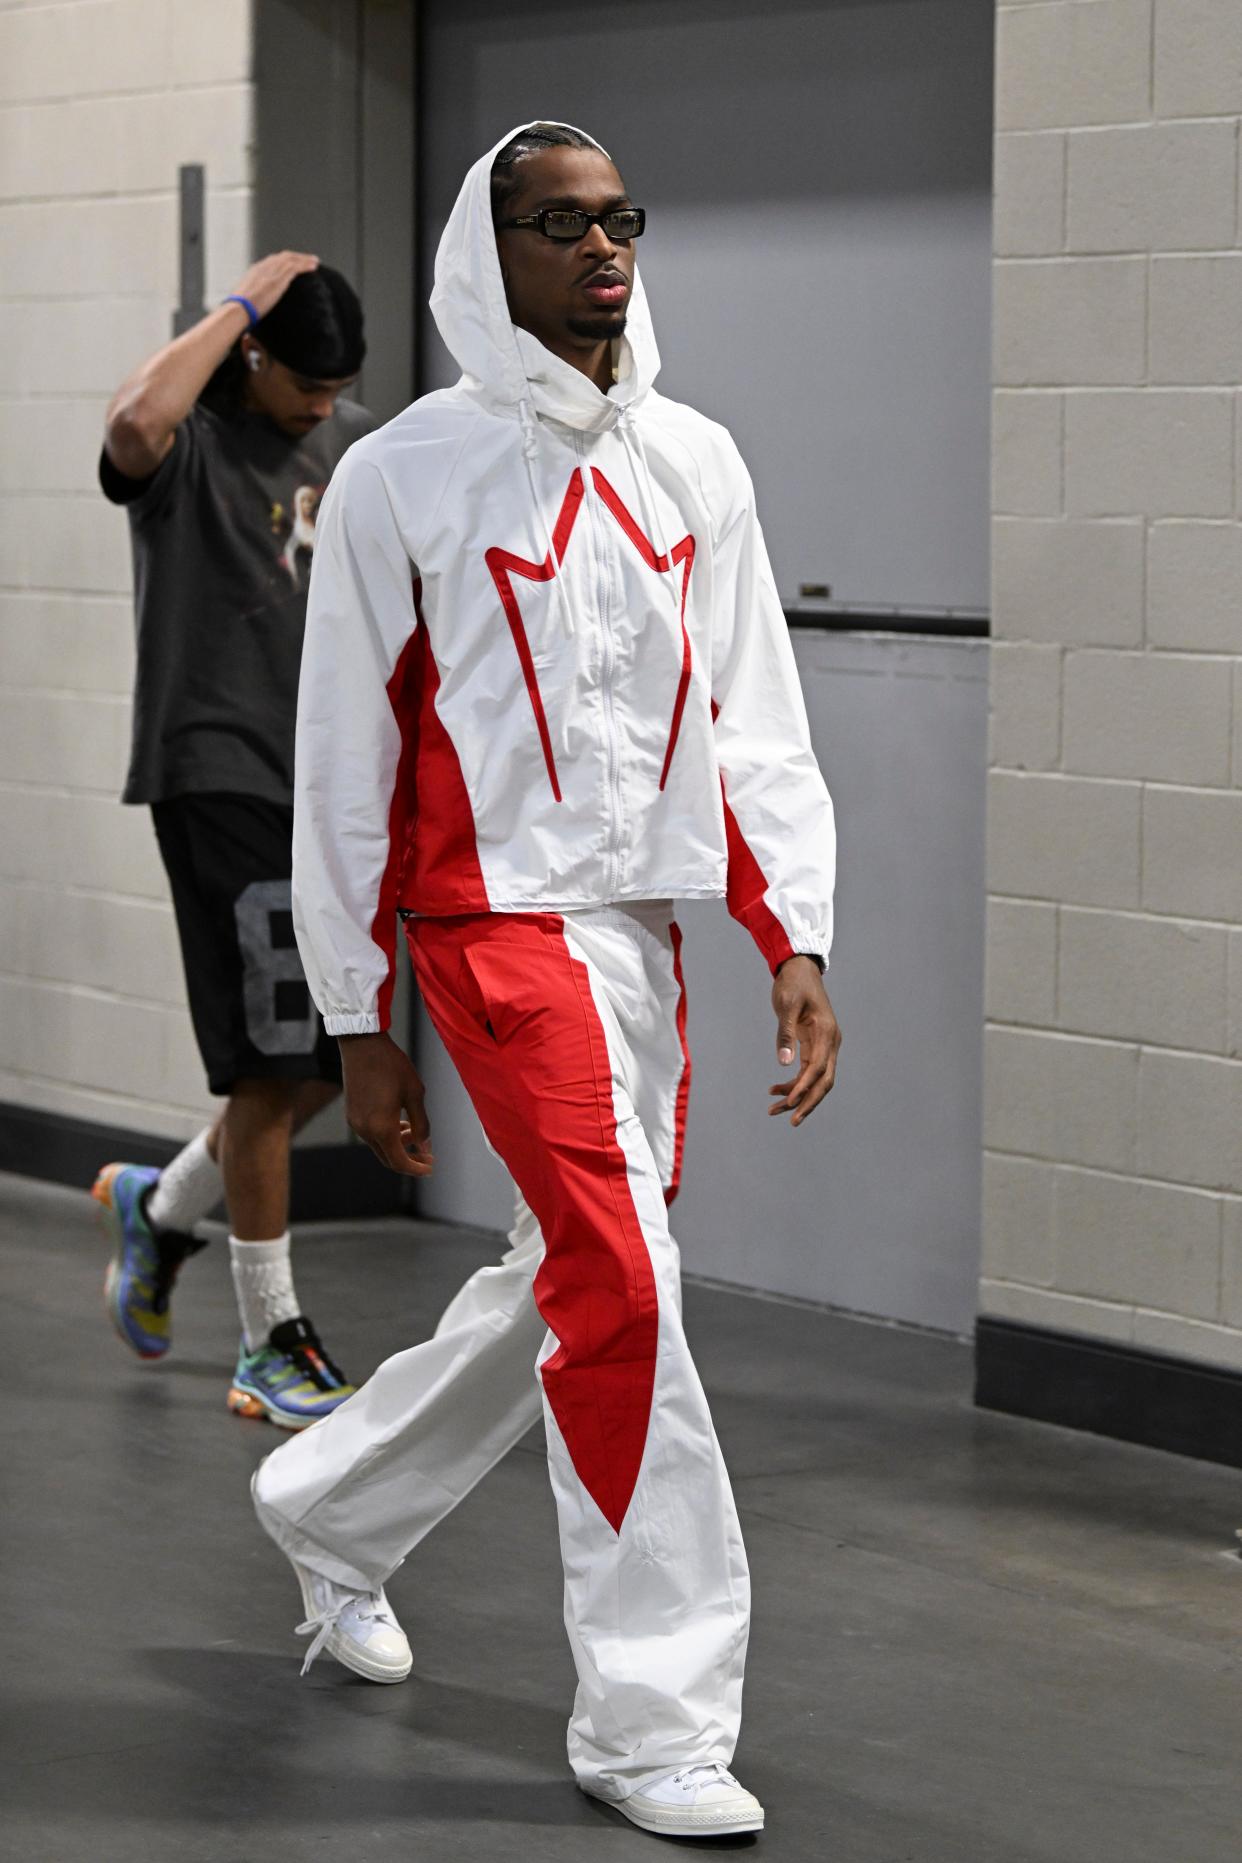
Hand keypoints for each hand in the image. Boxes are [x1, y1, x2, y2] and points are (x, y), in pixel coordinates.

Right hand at [229, 250, 319, 320]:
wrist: (239, 309)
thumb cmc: (239, 310)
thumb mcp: (246, 301)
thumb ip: (252, 300)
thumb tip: (253, 308)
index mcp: (255, 271)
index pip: (272, 261)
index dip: (284, 261)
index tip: (292, 264)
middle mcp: (263, 267)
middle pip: (283, 257)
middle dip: (296, 257)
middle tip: (308, 260)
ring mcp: (271, 272)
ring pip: (291, 259)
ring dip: (304, 259)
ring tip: (315, 262)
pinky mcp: (279, 279)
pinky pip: (295, 268)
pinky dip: (305, 265)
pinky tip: (314, 267)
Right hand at [339, 1031, 433, 1176]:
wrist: (362, 1044)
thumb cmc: (391, 1065)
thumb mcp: (415, 1093)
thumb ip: (422, 1123)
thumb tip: (424, 1146)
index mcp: (381, 1127)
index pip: (399, 1161)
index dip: (416, 1168)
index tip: (430, 1167)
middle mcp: (365, 1130)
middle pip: (388, 1158)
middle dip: (409, 1160)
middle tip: (427, 1156)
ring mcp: (355, 1122)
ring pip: (379, 1146)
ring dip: (398, 1145)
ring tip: (415, 1131)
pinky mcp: (352, 1113)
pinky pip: (370, 1134)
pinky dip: (386, 1135)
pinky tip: (399, 1121)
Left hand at [768, 956, 840, 1127]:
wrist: (799, 968)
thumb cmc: (792, 984)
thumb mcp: (785, 1006)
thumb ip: (786, 1034)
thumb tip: (784, 1063)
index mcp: (826, 1032)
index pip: (818, 1068)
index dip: (804, 1088)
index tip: (789, 1103)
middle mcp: (831, 1041)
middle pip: (824, 1081)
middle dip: (807, 1102)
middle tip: (789, 1120)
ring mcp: (826, 1045)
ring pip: (817, 1080)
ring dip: (799, 1096)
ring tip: (774, 1109)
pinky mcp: (817, 1045)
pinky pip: (809, 1071)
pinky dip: (795, 1083)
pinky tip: (776, 1090)